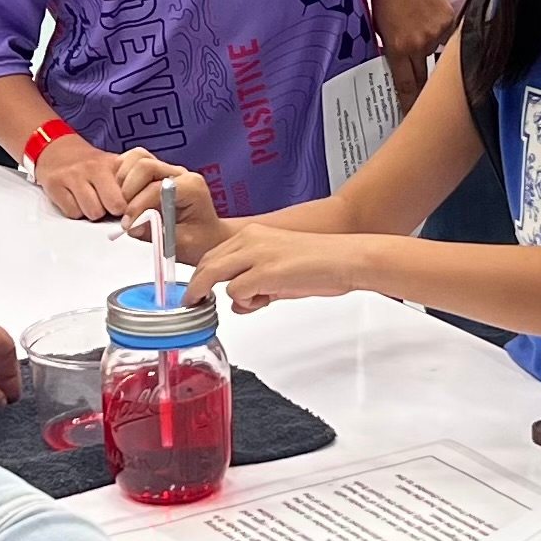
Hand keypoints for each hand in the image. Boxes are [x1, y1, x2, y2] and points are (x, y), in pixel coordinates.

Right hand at [35, 133, 129, 220]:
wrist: (58, 151)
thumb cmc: (91, 166)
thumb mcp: (114, 167)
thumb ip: (131, 185)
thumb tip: (141, 210)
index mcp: (113, 164)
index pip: (132, 193)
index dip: (131, 205)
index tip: (127, 206)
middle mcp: (94, 167)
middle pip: (115, 204)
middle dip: (112, 211)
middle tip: (107, 206)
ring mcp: (74, 175)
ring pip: (93, 212)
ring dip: (92, 212)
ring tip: (90, 201)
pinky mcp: (55, 184)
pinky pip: (72, 212)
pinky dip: (75, 211)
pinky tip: (75, 201)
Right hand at [118, 150, 229, 261]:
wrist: (205, 235)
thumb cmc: (198, 239)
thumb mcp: (182, 244)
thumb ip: (158, 234)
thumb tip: (133, 226)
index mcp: (192, 186)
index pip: (157, 187)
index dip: (138, 206)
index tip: (128, 225)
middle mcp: (179, 173)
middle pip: (144, 165)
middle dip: (128, 191)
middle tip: (125, 216)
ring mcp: (166, 168)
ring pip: (136, 158)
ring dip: (123, 181)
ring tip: (125, 206)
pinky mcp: (154, 170)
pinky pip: (132, 161)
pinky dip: (122, 175)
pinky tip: (125, 197)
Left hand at [186, 223, 357, 312]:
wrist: (346, 259)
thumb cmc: (319, 264)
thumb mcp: (277, 271)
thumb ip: (254, 284)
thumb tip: (238, 303)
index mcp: (252, 234)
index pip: (211, 256)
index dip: (199, 278)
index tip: (194, 294)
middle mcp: (250, 239)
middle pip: (206, 265)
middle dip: (198, 289)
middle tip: (197, 306)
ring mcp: (256, 254)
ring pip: (216, 278)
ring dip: (231, 296)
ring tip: (257, 300)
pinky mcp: (265, 272)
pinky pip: (237, 293)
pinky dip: (247, 302)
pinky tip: (268, 299)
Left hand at [370, 0, 454, 107]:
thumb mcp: (377, 25)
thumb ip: (388, 48)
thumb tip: (395, 65)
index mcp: (398, 47)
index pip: (406, 86)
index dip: (409, 104)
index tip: (410, 116)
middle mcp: (420, 43)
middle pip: (425, 76)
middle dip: (424, 87)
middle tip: (422, 98)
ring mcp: (438, 32)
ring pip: (436, 53)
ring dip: (428, 49)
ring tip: (416, 30)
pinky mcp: (450, 20)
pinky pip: (445, 36)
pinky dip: (436, 32)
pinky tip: (425, 17)